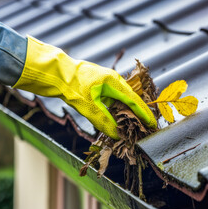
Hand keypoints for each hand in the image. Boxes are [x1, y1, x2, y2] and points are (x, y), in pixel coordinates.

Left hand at [13, 36, 156, 138]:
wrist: (55, 72)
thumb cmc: (71, 85)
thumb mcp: (87, 105)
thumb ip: (103, 120)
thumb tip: (116, 135)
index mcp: (114, 82)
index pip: (134, 101)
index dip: (144, 114)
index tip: (152, 125)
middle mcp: (113, 81)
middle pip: (131, 100)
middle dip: (139, 115)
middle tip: (147, 128)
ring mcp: (107, 83)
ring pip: (122, 101)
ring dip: (128, 114)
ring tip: (135, 127)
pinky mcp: (100, 87)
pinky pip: (113, 101)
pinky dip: (117, 111)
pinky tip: (118, 120)